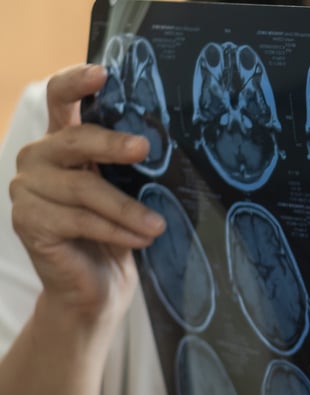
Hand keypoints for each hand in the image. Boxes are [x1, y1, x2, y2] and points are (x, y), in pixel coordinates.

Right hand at [8, 64, 166, 328]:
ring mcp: (26, 189)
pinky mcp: (26, 221)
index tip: (103, 73)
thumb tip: (167, 144)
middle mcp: (38, 158)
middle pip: (73, 140)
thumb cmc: (118, 235)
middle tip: (144, 148)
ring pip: (82, 188)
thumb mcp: (128, 193)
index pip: (59, 99)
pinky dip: (114, 230)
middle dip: (111, 145)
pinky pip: (77, 220)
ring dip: (126, 208)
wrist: (97, 290)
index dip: (76, 82)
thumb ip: (130, 167)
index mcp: (62, 142)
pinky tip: (141, 239)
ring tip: (158, 225)